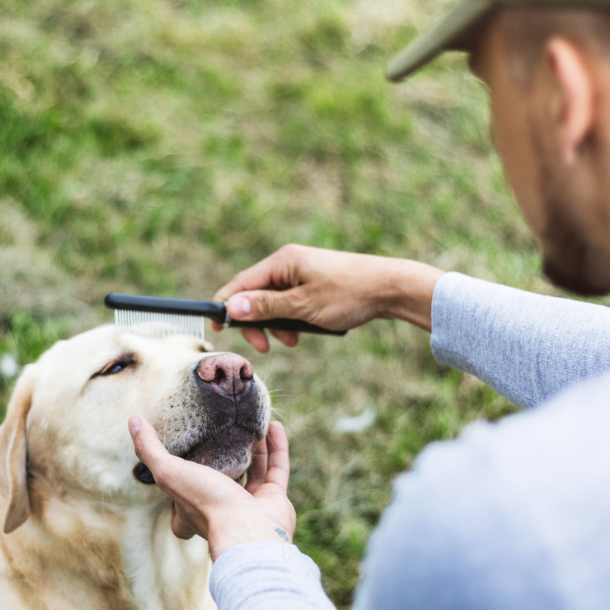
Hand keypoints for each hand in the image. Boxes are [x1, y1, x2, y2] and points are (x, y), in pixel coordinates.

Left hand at [129, 418, 295, 560]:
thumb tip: (133, 421)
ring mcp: (250, 504)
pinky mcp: (274, 500)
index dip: (180, 475)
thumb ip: (150, 449)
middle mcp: (221, 508)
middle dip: (223, 457)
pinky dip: (277, 447)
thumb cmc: (206, 505)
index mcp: (192, 510)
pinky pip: (277, 469)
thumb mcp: (169, 473)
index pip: (182, 494)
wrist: (248, 531)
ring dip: (254, 446)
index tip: (182, 451)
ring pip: (253, 471)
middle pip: (220, 480)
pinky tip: (275, 425)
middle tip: (222, 431)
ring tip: (251, 421)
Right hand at [213, 244, 443, 351]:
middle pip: (254, 295)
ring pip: (273, 302)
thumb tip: (231, 308)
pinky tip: (302, 334)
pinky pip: (290, 303)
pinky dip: (291, 320)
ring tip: (291, 343)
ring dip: (275, 325)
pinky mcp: (313, 284)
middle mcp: (288, 264)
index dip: (226, 307)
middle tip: (263, 347)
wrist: (391, 288)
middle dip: (255, 322)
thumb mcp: (303, 306)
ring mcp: (301, 273)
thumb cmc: (348, 294)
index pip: (240, 283)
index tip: (219, 330)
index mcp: (282, 262)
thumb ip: (266, 307)